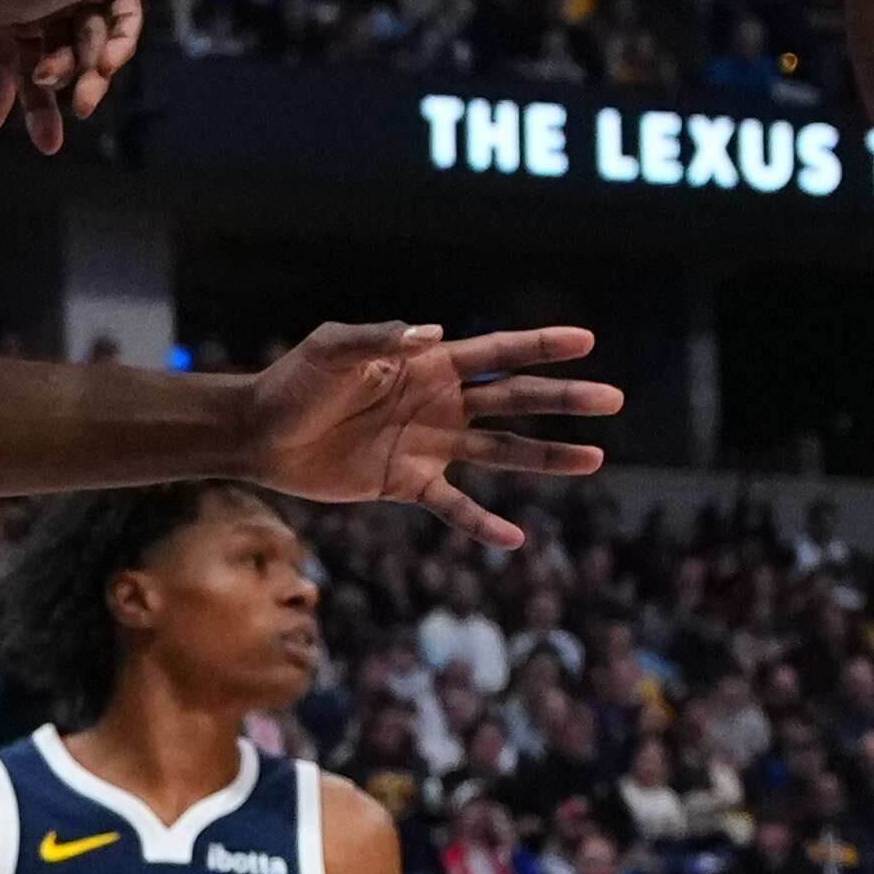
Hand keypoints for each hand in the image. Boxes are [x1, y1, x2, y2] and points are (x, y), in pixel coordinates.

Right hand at [0, 0, 145, 153]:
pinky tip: (106, 65)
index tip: (48, 143)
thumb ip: (2, 74)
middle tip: (81, 109)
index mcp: (20, 11)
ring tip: (85, 90)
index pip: (35, 67)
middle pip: (70, 57)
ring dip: (92, 68)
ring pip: (96, 40)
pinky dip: (120, 42)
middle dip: (74, 84)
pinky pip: (127, 15)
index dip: (41, 107)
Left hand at [245, 323, 619, 553]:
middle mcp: (439, 403)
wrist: (261, 433)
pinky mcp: (407, 484)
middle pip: (516, 401)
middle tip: (613, 400)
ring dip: (548, 457)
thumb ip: (379, 339)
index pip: (497, 353)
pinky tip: (516, 539)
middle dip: (564, 400)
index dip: (541, 347)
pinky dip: (483, 525)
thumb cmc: (294, 382)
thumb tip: (431, 334)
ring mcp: (429, 445)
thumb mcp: (332, 349)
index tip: (586, 342)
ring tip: (595, 460)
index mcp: (427, 365)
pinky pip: (455, 507)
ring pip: (502, 453)